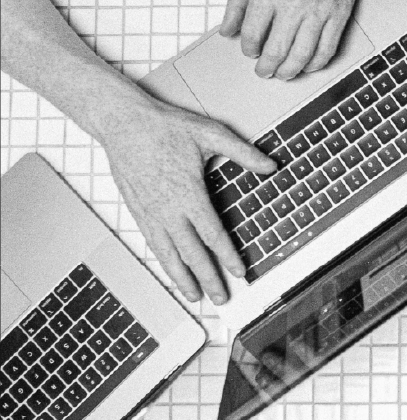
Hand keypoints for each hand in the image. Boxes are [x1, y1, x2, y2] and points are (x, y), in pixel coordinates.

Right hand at [100, 95, 275, 304]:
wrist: (122, 121)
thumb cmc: (165, 126)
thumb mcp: (209, 134)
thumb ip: (243, 153)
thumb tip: (271, 166)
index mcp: (189, 194)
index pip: (213, 234)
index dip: (227, 256)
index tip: (240, 273)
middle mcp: (168, 210)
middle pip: (191, 253)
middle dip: (208, 278)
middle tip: (221, 298)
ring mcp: (150, 213)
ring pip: (169, 254)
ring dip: (183, 277)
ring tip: (194, 296)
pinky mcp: (138, 211)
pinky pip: (153, 243)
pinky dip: (164, 261)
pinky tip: (172, 270)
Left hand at [220, 0, 365, 79]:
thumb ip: (238, 1)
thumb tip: (227, 29)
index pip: (252, 34)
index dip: (248, 49)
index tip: (250, 53)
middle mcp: (293, 2)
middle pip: (276, 50)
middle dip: (267, 68)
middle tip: (264, 72)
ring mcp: (319, 10)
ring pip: (302, 56)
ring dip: (290, 71)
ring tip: (284, 74)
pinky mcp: (339, 14)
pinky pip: (327, 49)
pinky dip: (316, 64)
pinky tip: (308, 65)